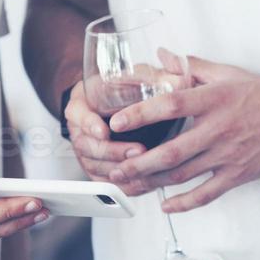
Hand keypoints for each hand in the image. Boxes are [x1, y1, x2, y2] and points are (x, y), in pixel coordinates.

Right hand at [62, 80, 150, 196]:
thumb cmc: (121, 88)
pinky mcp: (97, 168)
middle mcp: (80, 129)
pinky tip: (141, 181)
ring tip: (144, 165)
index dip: (89, 123)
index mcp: (82, 103)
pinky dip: (122, 183)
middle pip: (86, 145)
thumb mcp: (135, 75)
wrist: (112, 103)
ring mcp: (87, 151)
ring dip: (119, 170)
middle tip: (137, 151)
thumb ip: (155, 77)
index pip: (78, 113)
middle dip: (113, 151)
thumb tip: (181, 79)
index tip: (103, 130)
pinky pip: (104, 182)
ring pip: (95, 166)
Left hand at [107, 58, 259, 212]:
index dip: (142, 114)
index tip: (117, 121)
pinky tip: (166, 205)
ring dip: (153, 182)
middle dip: (138, 163)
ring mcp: (228, 155)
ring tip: (129, 185)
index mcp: (215, 99)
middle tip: (114, 168)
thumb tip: (162, 56)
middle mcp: (219, 129)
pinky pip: (207, 193)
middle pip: (171, 150)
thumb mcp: (230, 73)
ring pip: (183, 174)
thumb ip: (193, 66)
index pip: (172, 105)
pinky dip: (185, 202)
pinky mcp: (238, 175)